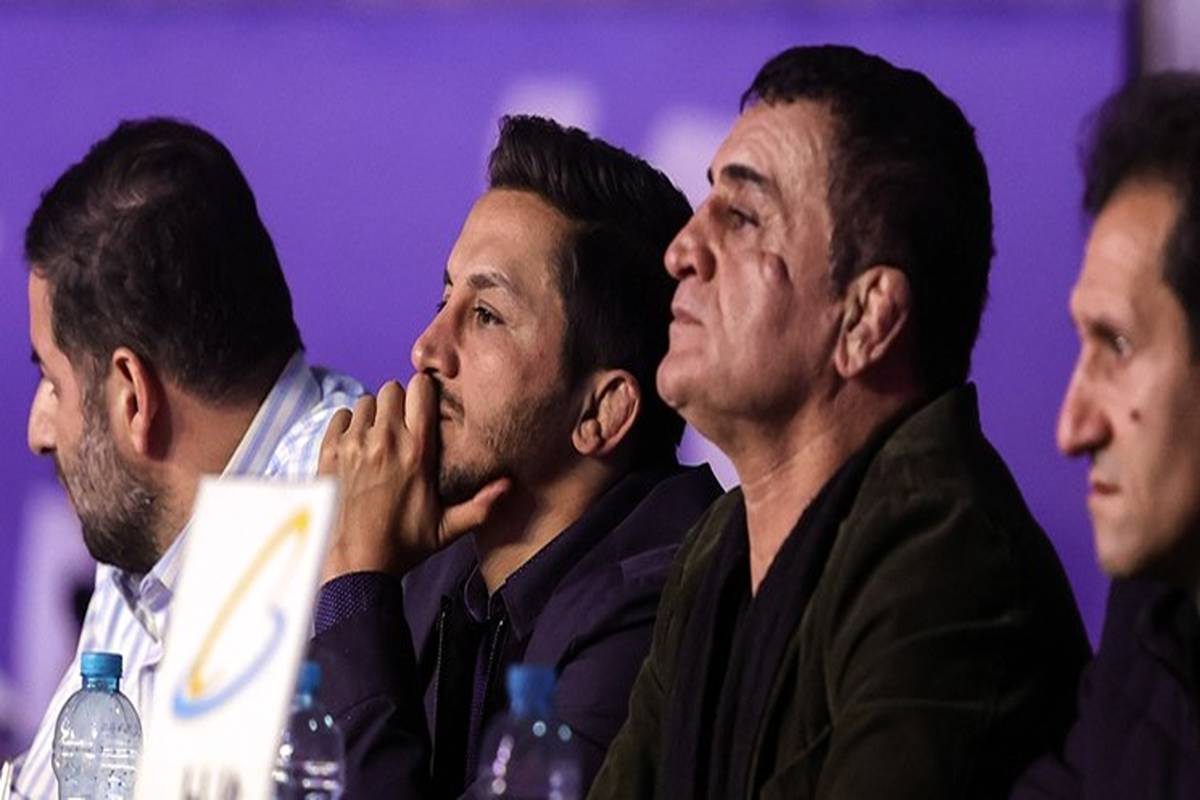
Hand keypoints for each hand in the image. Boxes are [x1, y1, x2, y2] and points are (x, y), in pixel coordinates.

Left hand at [317, 374, 509, 581]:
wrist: (355, 565)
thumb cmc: (403, 546)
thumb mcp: (448, 528)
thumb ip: (481, 505)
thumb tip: (510, 485)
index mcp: (417, 451)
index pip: (421, 389)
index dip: (425, 393)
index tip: (426, 407)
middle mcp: (386, 440)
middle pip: (392, 389)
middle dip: (400, 402)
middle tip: (403, 425)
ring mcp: (354, 444)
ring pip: (366, 401)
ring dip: (374, 415)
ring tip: (379, 438)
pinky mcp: (329, 451)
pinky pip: (340, 415)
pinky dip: (348, 425)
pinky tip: (356, 445)